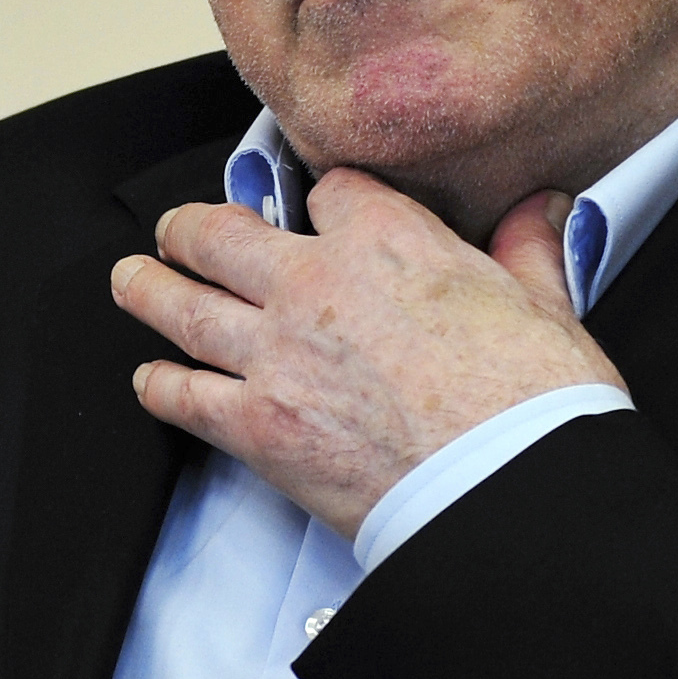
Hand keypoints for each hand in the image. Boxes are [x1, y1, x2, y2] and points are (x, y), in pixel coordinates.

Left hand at [112, 170, 624, 536]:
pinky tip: (150, 379)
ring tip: (132, 278)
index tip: (317, 209)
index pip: (329, 190)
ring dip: (148, 287)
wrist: (506, 487)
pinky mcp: (257, 427)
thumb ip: (526, 249)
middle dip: (192, 228)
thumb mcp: (545, 305)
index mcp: (386, 241)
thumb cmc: (531, 404)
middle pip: (222, 234)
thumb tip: (540, 211)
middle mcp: (315, 286)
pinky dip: (158, 385)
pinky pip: (182, 396)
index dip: (324, 198)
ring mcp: (276, 356)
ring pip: (183, 304)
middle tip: (179, 230)